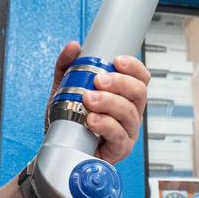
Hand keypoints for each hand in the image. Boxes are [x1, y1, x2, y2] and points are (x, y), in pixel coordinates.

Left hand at [47, 42, 150, 163]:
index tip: (116, 61)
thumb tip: (73, 46)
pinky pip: (119, 136)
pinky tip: (92, 120)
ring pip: (129, 113)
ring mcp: (127, 132)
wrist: (58, 148)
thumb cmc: (69, 120)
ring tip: (88, 99)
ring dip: (109, 102)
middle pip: (139, 92)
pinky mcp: (119, 150)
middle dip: (120, 83)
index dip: (134, 67)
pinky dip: (106, 125)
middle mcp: (130, 112)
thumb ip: (67, 67)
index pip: (140, 78)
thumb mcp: (64, 89)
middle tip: (98, 80)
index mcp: (124, 96)